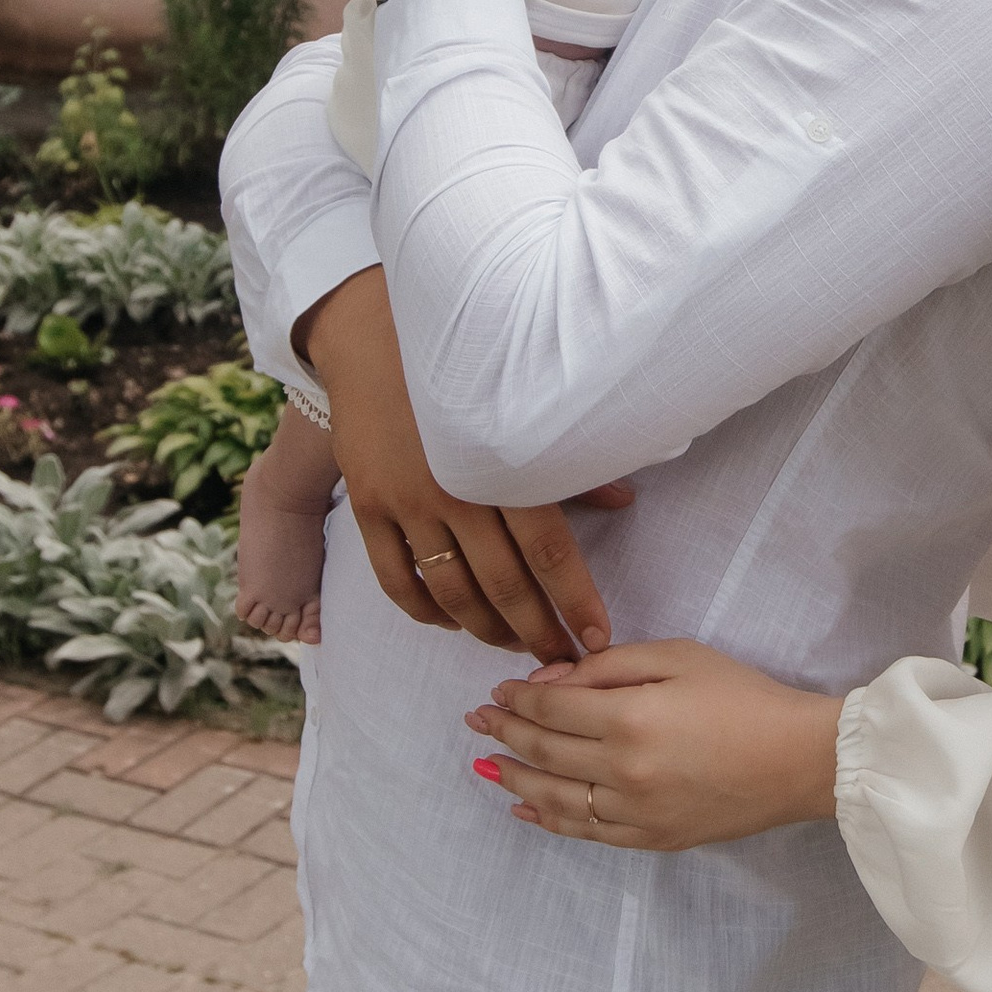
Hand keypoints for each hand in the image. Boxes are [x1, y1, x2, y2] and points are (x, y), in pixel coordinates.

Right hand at [300, 268, 622, 664]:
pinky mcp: (367, 505)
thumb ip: (571, 458)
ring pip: (451, 593)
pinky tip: (452, 620)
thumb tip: (624, 503)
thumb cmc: (467, 364)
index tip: (595, 637)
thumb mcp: (526, 399)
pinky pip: (396, 580)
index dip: (575, 601)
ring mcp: (405, 501)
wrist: (375, 333)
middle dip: (536, 630)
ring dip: (485, 629)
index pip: (549, 552)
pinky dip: (426, 611)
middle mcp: (453, 489)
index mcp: (502, 462)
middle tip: (560, 658)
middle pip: (503, 584)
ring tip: (513, 644)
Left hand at [466, 639, 844, 849]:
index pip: (552, 707)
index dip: (517, 698)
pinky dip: (549, 819)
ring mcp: (635, 812)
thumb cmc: (744, 696)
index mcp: (630, 717)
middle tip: (477, 720)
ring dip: (515, 777)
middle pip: (546, 751)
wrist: (799, 759)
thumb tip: (551, 679)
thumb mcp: (679, 656)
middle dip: (505, 732)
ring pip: (556, 798)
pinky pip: (586, 832)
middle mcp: (624, 770)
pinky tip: (526, 806)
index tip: (496, 690)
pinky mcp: (651, 839)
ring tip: (487, 763)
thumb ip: (609, 665)